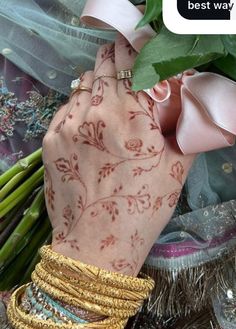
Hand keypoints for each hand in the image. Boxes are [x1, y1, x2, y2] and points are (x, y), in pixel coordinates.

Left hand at [42, 34, 194, 275]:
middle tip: (119, 66)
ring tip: (104, 93)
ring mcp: (69, 126)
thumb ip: (181, 133)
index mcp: (131, 118)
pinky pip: (65, 108)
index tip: (132, 47)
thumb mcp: (175, 171)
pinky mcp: (51, 140)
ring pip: (81, 86)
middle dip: (112, 61)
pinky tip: (86, 118)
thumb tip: (183, 111)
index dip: (131, 51)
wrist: (95, 244)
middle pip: (102, 68)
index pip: (129, 65)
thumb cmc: (141, 209)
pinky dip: (77, 104)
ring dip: (94, 83)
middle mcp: (96, 114)